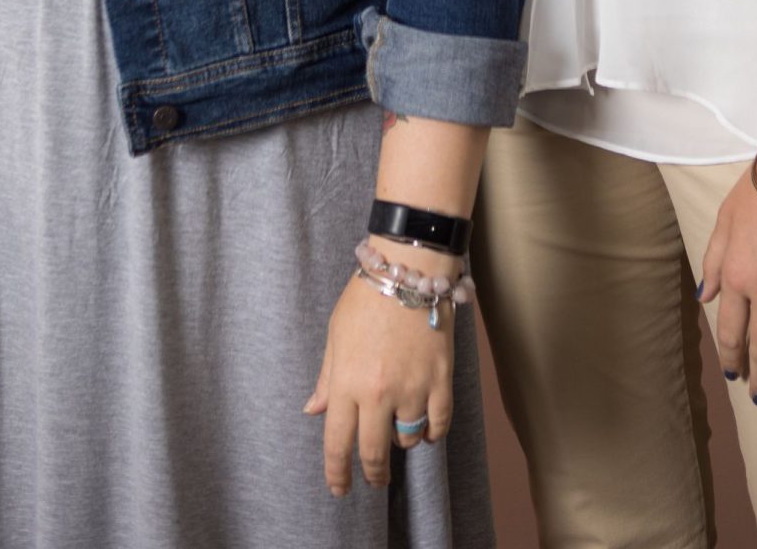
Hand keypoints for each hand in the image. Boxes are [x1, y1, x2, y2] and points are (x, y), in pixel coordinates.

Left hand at [305, 264, 455, 495]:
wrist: (410, 267)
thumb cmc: (367, 296)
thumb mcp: (336, 334)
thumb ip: (328, 377)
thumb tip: (315, 409)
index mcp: (347, 382)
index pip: (338, 443)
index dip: (337, 473)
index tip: (339, 488)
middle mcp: (379, 392)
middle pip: (373, 452)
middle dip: (372, 473)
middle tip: (373, 480)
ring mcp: (413, 387)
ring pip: (408, 439)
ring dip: (402, 441)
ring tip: (398, 431)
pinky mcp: (441, 378)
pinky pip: (439, 423)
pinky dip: (432, 433)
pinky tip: (426, 430)